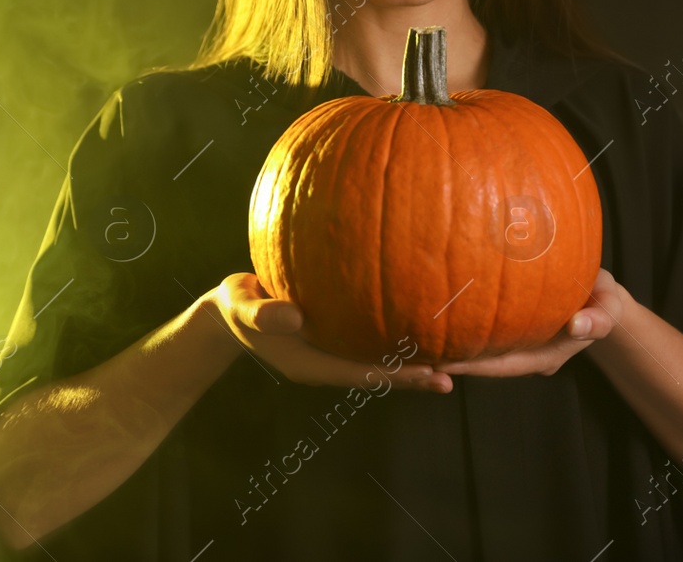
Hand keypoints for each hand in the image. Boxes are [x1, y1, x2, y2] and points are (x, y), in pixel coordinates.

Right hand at [209, 272, 452, 392]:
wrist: (232, 309)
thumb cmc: (237, 306)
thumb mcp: (242, 308)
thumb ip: (263, 315)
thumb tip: (294, 316)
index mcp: (309, 364)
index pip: (358, 373)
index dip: (392, 374)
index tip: (424, 373)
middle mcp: (326, 361)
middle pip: (375, 374)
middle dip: (411, 376)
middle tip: (450, 377)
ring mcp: (331, 351)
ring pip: (376, 360)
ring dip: (409, 360)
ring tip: (449, 358)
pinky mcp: (334, 336)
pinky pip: (369, 339)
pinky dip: (394, 337)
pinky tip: (419, 323)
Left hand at [432, 268, 626, 377]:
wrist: (600, 296)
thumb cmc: (603, 302)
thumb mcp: (609, 309)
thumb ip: (599, 320)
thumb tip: (576, 326)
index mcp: (543, 357)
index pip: (500, 365)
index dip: (472, 364)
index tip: (443, 360)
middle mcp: (523, 353)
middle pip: (481, 362)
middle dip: (450, 358)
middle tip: (413, 351)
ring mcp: (515, 340)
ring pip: (477, 346)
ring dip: (449, 342)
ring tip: (412, 334)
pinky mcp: (508, 323)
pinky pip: (480, 326)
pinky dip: (460, 322)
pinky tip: (434, 308)